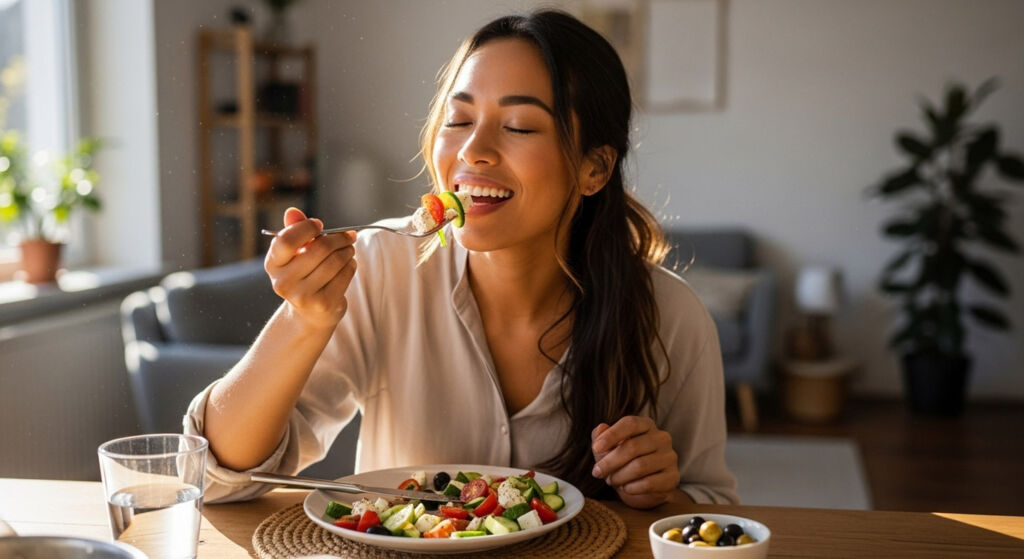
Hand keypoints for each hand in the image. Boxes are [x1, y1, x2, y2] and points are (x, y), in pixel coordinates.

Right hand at [265, 207, 357, 329]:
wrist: (311, 312)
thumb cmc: (304, 274)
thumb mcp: (296, 253)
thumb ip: (295, 230)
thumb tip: (292, 211)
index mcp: (273, 264)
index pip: (286, 240)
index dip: (306, 228)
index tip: (319, 225)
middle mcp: (283, 282)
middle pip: (318, 249)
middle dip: (338, 238)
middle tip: (349, 236)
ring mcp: (302, 296)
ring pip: (335, 261)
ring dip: (348, 251)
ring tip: (350, 249)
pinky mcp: (322, 304)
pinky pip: (344, 275)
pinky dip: (351, 266)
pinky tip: (349, 264)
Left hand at [591, 416, 679, 508]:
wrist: (643, 488)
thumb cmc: (623, 462)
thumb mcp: (608, 449)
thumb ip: (601, 437)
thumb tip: (600, 428)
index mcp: (646, 425)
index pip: (630, 423)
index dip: (612, 435)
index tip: (596, 448)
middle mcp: (661, 438)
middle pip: (633, 446)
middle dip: (610, 462)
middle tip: (597, 472)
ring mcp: (670, 457)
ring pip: (640, 466)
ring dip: (620, 476)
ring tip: (611, 481)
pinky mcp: (673, 477)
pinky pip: (650, 483)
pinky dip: (632, 488)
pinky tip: (625, 488)